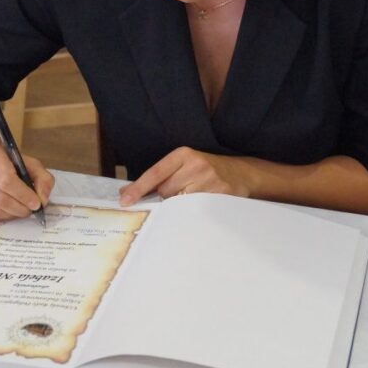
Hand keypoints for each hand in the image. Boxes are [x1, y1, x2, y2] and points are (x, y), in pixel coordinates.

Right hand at [0, 144, 54, 220]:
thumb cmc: (5, 160)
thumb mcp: (28, 162)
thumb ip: (42, 178)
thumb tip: (43, 200)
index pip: (6, 180)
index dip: (23, 195)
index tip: (36, 203)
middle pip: (0, 199)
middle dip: (20, 208)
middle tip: (31, 209)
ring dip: (13, 215)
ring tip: (22, 210)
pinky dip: (3, 217)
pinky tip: (10, 211)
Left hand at [119, 147, 254, 205]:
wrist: (243, 173)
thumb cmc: (207, 171)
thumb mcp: (184, 165)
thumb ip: (159, 177)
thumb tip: (127, 192)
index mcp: (184, 154)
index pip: (155, 173)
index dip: (138, 188)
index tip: (125, 200)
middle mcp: (196, 165)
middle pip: (165, 192)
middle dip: (166, 198)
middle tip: (180, 194)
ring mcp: (210, 180)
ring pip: (179, 204)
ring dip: (180, 207)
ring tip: (193, 198)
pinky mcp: (220, 195)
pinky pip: (195, 211)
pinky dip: (193, 213)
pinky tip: (200, 206)